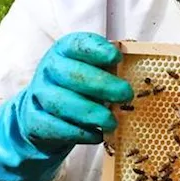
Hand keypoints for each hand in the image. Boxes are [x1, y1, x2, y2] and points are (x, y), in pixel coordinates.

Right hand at [0, 32, 132, 180]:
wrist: (47, 111)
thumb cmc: (81, 86)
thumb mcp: (96, 70)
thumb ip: (114, 68)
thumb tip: (144, 74)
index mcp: (66, 50)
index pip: (77, 44)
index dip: (97, 50)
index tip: (117, 57)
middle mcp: (50, 69)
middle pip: (71, 74)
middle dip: (101, 85)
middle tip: (126, 95)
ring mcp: (40, 94)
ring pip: (60, 102)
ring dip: (90, 113)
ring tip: (112, 121)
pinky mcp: (35, 119)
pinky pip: (54, 127)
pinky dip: (78, 133)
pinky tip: (97, 135)